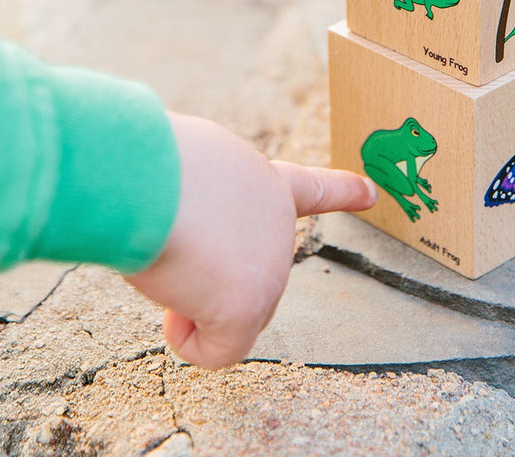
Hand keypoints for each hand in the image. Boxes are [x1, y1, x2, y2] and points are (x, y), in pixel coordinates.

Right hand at [125, 112, 376, 369]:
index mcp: (260, 178)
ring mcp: (271, 264)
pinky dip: (187, 342)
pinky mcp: (249, 305)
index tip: (372, 191)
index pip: (309, 188)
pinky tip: (172, 305)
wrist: (142, 175)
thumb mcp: (184, 172)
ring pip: (224, 314)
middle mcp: (277, 219)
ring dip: (185, 296)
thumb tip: (184, 255)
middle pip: (244, 277)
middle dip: (205, 277)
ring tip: (169, 251)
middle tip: (172, 238)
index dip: (341, 190)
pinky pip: (216, 350)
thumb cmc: (148, 165)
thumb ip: (203, 210)